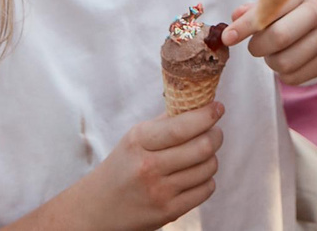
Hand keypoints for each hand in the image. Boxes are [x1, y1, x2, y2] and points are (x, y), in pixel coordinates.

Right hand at [53, 101, 224, 228]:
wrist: (97, 208)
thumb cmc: (122, 167)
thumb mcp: (134, 139)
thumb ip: (165, 122)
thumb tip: (199, 104)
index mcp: (139, 142)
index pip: (181, 127)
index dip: (206, 116)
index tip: (218, 108)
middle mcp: (148, 167)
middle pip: (202, 147)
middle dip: (216, 135)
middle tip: (215, 132)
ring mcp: (159, 192)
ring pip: (208, 168)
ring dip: (211, 158)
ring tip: (202, 155)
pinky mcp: (168, 212)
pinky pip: (206, 190)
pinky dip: (207, 180)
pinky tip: (196, 176)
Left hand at [225, 0, 316, 85]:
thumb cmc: (292, 13)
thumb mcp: (275, 3)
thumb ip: (254, 9)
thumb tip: (236, 17)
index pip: (271, 8)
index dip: (247, 25)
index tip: (228, 38)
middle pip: (280, 36)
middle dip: (257, 46)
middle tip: (253, 47)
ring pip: (286, 62)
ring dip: (270, 62)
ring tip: (273, 53)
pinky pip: (295, 77)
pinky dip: (283, 74)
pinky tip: (287, 61)